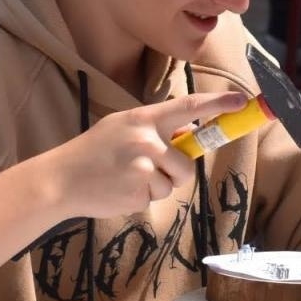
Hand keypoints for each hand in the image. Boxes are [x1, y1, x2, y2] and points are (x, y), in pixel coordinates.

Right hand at [50, 92, 248, 217]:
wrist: (58, 180)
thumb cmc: (93, 152)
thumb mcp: (122, 127)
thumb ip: (156, 127)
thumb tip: (195, 128)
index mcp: (143, 119)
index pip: (188, 107)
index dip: (217, 104)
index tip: (242, 102)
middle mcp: (146, 140)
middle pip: (187, 163)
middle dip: (175, 172)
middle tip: (146, 169)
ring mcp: (142, 168)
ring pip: (172, 184)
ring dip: (156, 186)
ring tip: (127, 179)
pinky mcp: (138, 193)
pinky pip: (155, 198)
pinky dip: (142, 198)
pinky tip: (120, 190)